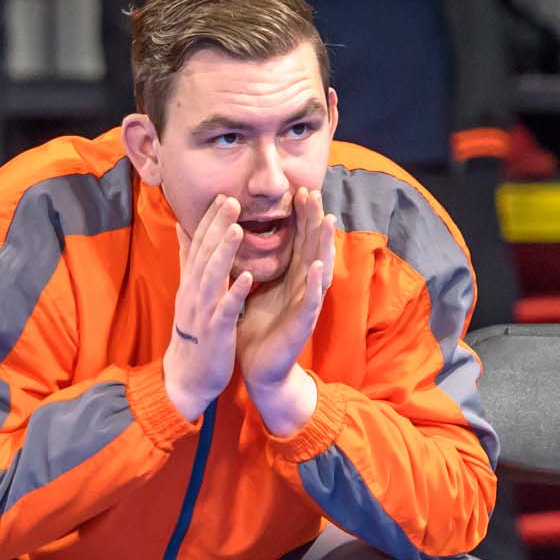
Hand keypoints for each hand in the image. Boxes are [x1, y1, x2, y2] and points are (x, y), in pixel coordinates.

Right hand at [165, 195, 252, 421]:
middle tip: (231, 200)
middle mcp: (194, 293)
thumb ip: (187, 261)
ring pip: (212, 277)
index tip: (222, 196)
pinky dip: (234, 293)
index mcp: (191, 283)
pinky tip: (246, 277)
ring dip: (223, 253)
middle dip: (217, 227)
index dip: (210, 221)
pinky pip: (225, 310)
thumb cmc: (194, 332)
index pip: (199, 245)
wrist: (188, 375)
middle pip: (204, 255)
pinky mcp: (215, 331)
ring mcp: (203, 311)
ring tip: (237, 229)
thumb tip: (182, 227)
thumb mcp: (188, 292)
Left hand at [237, 187, 334, 432]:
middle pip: (312, 247)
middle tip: (314, 190)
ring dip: (323, 244)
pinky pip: (311, 302)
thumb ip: (248, 268)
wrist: (259, 370)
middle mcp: (302, 288)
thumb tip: (232, 242)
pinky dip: (315, 284)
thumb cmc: (255, 332)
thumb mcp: (249, 292)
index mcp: (289, 279)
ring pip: (318, 268)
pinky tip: (317, 267)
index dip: (300, 217)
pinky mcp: (302, 325)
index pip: (298, 241)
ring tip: (326, 219)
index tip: (299, 189)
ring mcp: (305, 305)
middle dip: (314, 219)